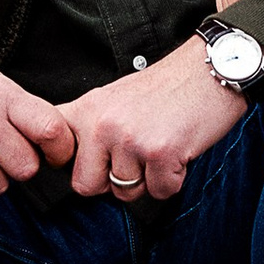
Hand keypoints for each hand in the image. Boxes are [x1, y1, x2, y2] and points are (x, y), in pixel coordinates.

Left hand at [60, 43, 248, 204]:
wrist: (209, 70)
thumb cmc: (166, 88)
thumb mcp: (113, 98)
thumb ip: (88, 126)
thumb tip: (67, 163)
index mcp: (87, 109)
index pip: (54, 150)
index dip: (70, 163)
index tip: (88, 160)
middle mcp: (102, 124)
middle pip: (86, 186)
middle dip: (111, 181)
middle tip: (136, 157)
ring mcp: (130, 139)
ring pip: (125, 193)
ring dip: (146, 179)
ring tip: (160, 146)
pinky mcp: (160, 153)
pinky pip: (159, 192)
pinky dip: (173, 180)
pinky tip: (178, 151)